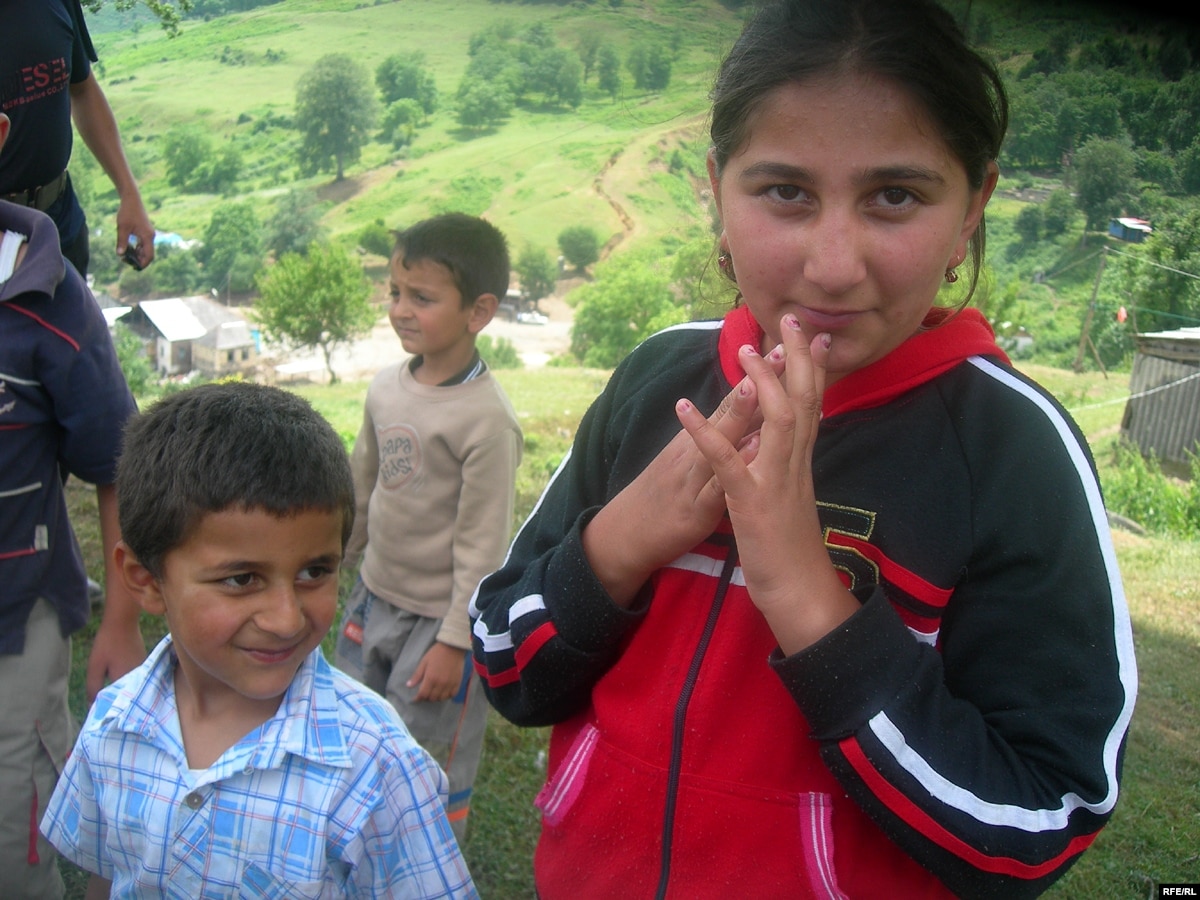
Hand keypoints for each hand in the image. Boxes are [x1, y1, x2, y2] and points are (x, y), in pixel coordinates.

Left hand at [85, 604, 145, 702]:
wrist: (123, 622)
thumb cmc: (107, 644)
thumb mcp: (94, 667)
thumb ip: (93, 687)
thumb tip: (92, 706)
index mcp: (125, 681)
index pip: (115, 704)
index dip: (105, 710)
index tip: (97, 715)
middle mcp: (138, 679)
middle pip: (124, 697)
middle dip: (112, 702)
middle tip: (100, 705)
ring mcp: (142, 672)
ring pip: (129, 689)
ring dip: (120, 692)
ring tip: (108, 695)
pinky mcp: (143, 666)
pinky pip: (134, 680)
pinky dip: (126, 683)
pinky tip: (116, 681)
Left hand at [116, 196, 154, 268]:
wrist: (131, 199)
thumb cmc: (127, 212)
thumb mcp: (122, 228)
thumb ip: (122, 242)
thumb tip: (120, 255)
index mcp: (147, 236)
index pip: (149, 255)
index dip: (143, 263)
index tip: (134, 267)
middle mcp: (150, 236)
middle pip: (148, 254)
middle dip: (139, 260)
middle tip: (126, 261)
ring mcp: (148, 234)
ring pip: (145, 249)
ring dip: (137, 254)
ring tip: (125, 255)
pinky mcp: (145, 231)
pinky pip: (143, 243)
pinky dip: (137, 248)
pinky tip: (128, 247)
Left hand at [408, 642, 466, 701]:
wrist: (452, 647)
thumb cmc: (436, 653)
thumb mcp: (424, 662)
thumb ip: (417, 675)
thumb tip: (408, 686)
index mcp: (431, 678)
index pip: (423, 694)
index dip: (418, 698)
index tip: (415, 698)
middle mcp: (440, 683)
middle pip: (432, 698)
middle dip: (426, 698)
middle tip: (424, 694)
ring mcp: (450, 684)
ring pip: (442, 698)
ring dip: (436, 698)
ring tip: (433, 693)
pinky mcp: (457, 682)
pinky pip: (452, 695)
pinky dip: (447, 696)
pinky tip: (443, 692)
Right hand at [581, 350, 784, 606]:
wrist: (625, 534)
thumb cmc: (665, 495)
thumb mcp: (690, 462)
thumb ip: (716, 440)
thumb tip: (748, 419)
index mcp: (699, 441)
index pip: (733, 401)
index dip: (758, 374)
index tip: (783, 344)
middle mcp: (696, 451)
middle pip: (728, 410)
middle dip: (755, 381)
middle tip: (780, 348)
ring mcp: (694, 478)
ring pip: (718, 442)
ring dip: (736, 414)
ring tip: (756, 384)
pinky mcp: (692, 509)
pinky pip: (715, 488)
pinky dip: (730, 469)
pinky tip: (746, 454)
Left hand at [677, 315, 857, 653]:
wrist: (799, 594)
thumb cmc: (790, 549)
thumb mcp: (790, 498)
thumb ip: (788, 467)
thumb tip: (787, 443)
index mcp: (800, 463)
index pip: (812, 404)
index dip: (812, 366)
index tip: (812, 333)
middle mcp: (794, 464)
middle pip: (803, 400)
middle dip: (796, 357)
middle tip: (788, 317)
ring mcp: (775, 481)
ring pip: (776, 421)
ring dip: (759, 384)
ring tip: (744, 351)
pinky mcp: (752, 503)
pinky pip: (726, 462)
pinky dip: (705, 432)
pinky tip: (683, 408)